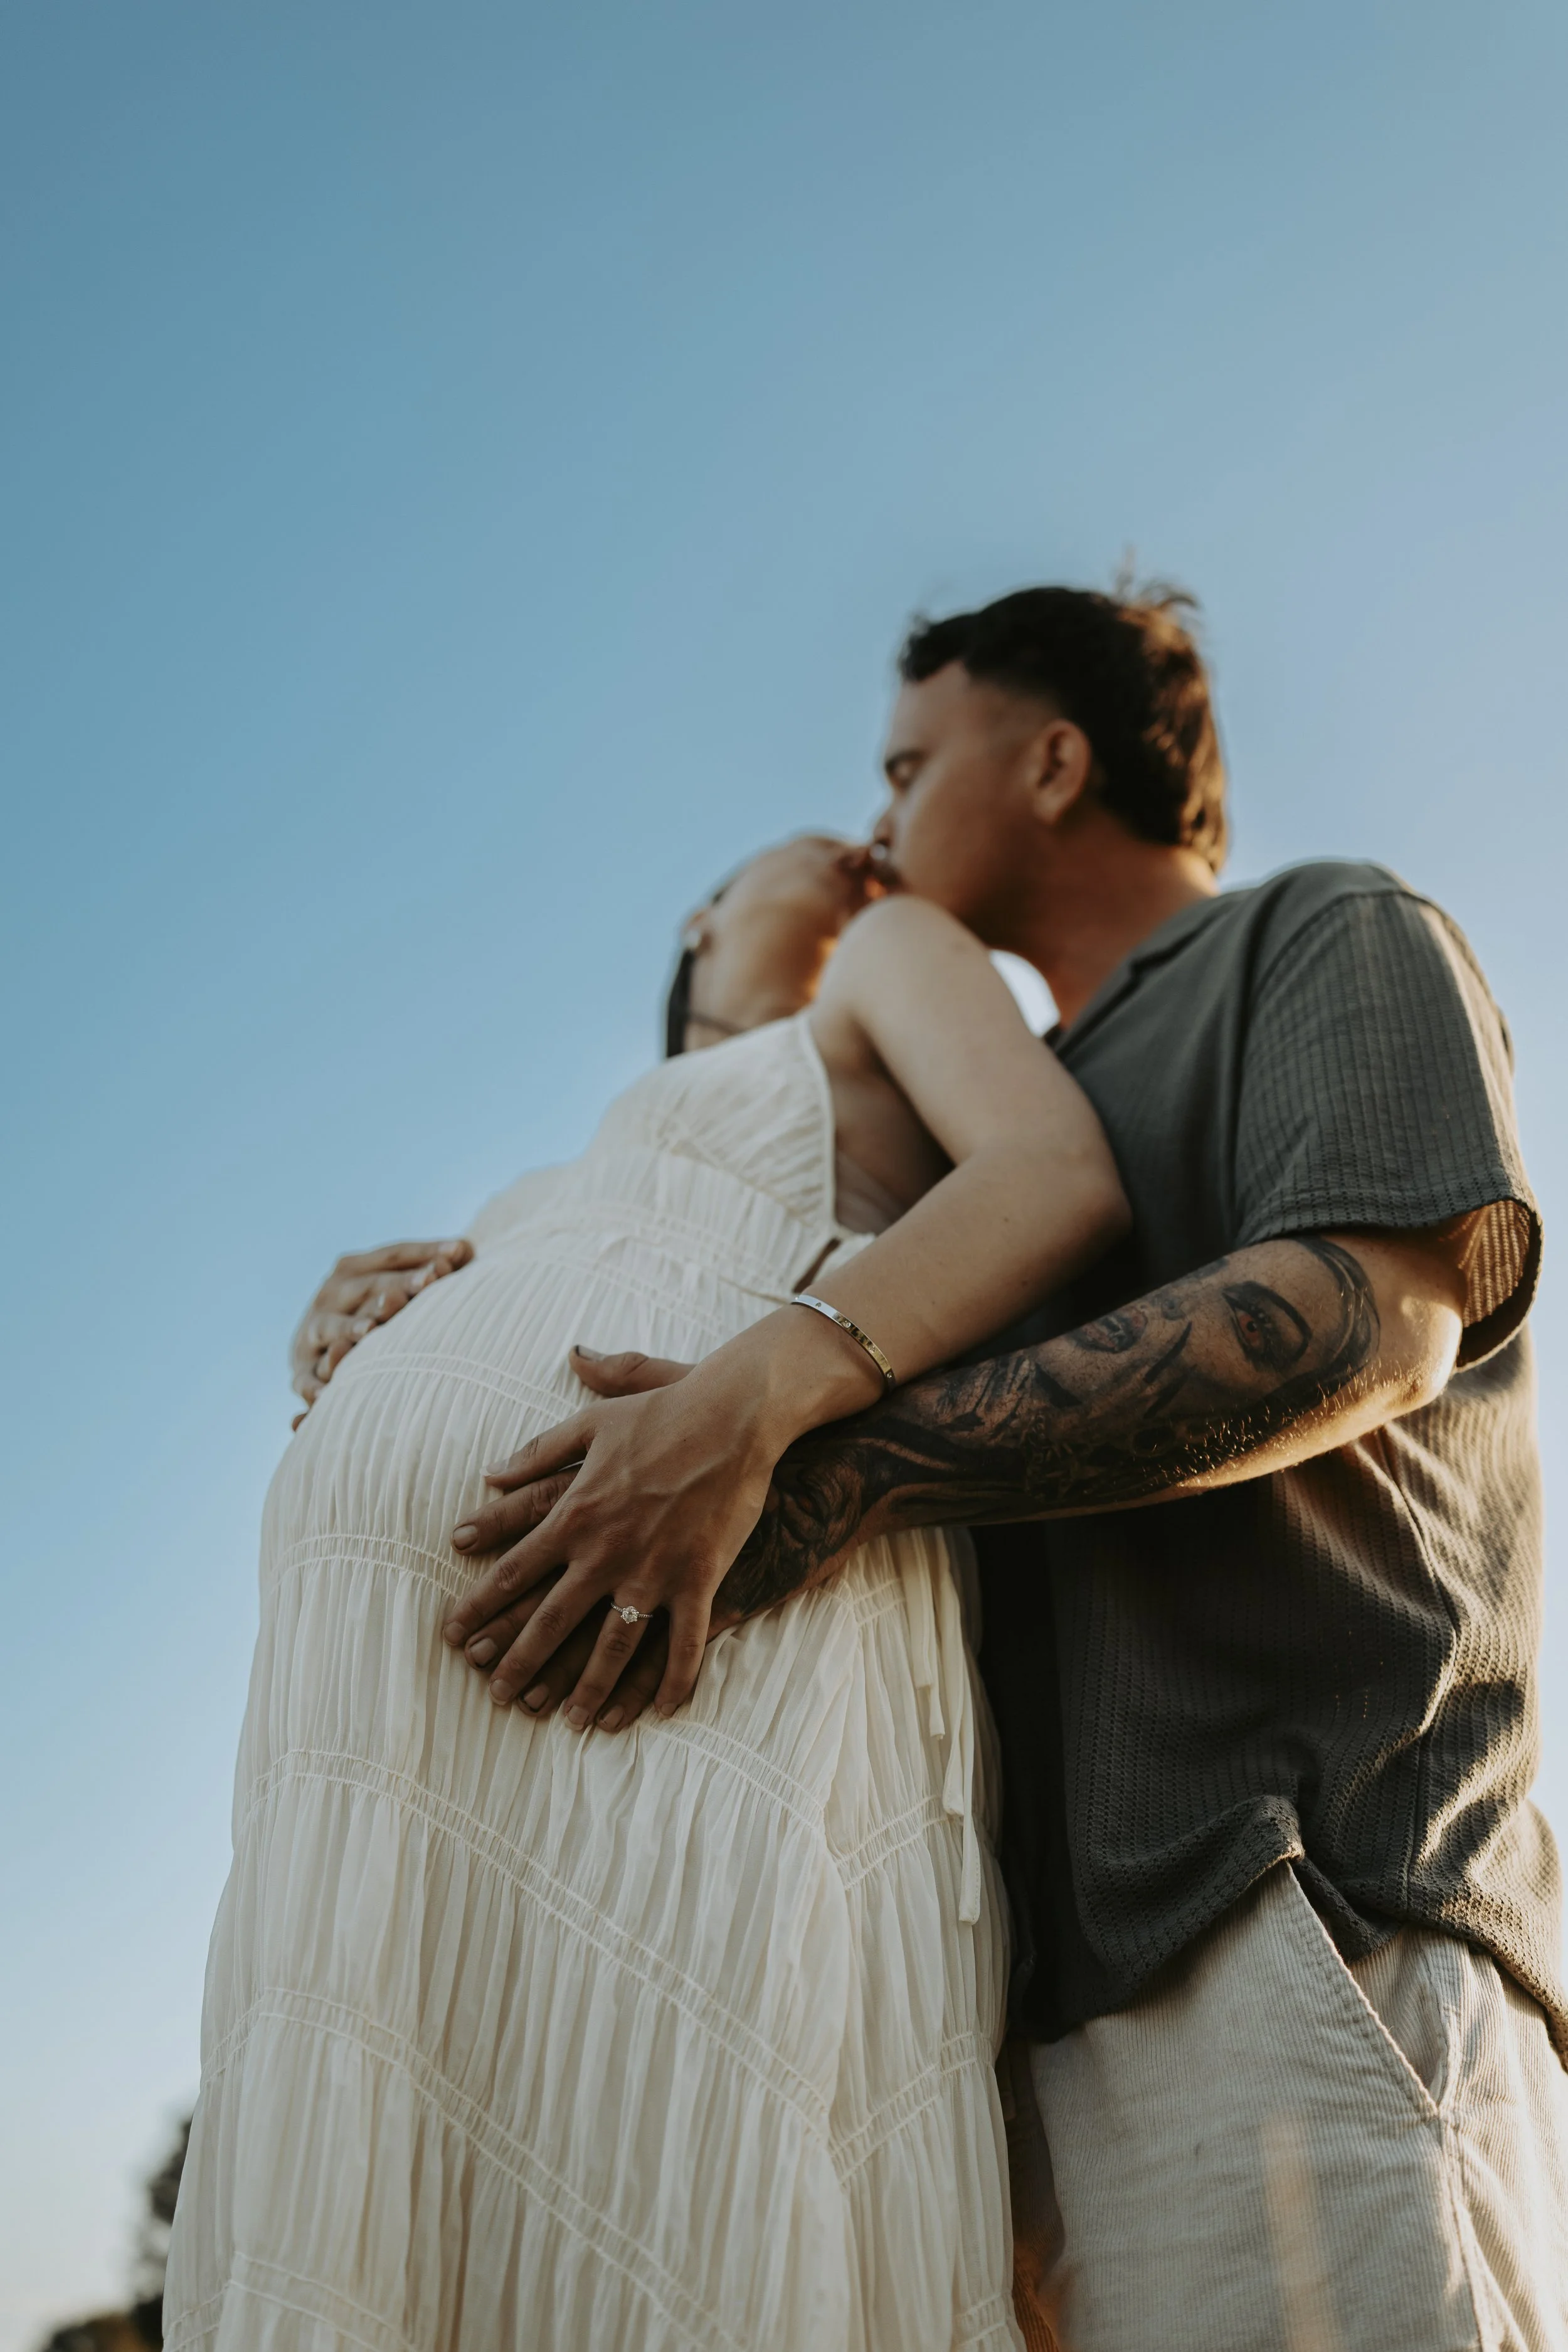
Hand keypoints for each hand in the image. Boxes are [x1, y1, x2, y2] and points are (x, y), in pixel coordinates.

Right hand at [290, 1238, 472, 1415]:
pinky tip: (328, 1394)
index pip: (393, 1256)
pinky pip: (306, 1381)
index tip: (459, 1253)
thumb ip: (431, 1269)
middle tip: (428, 1282)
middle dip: (397, 1285)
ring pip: (331, 1328)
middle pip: (367, 1287)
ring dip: (350, 1329)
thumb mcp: (398, 1287)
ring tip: (371, 1330)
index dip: (425, 1253)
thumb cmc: (380, 1314)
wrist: (322, 1352)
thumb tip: (462, 1249)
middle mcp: (330, 1296)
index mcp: (353, 1269)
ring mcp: (313, 1334)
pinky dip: (314, 1387)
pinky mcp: (302, 1372)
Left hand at [442, 1341, 785, 1726]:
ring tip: (570, 1720)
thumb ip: (537, 1452)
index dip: (479, 1607)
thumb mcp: (590, 1422)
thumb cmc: (663, 1411)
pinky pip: (684, 1642)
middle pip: (551, 1619)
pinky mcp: (699, 1577)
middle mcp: (606, 1548)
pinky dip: (673, 1680)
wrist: (736, 1414)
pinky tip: (662, 1711)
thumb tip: (489, 1474)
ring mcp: (654, 1568)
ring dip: (589, 1685)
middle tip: (497, 1695)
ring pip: (612, 1644)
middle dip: (520, 1661)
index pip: (512, 1571)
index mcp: (575, 1511)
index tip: (455, 1636)